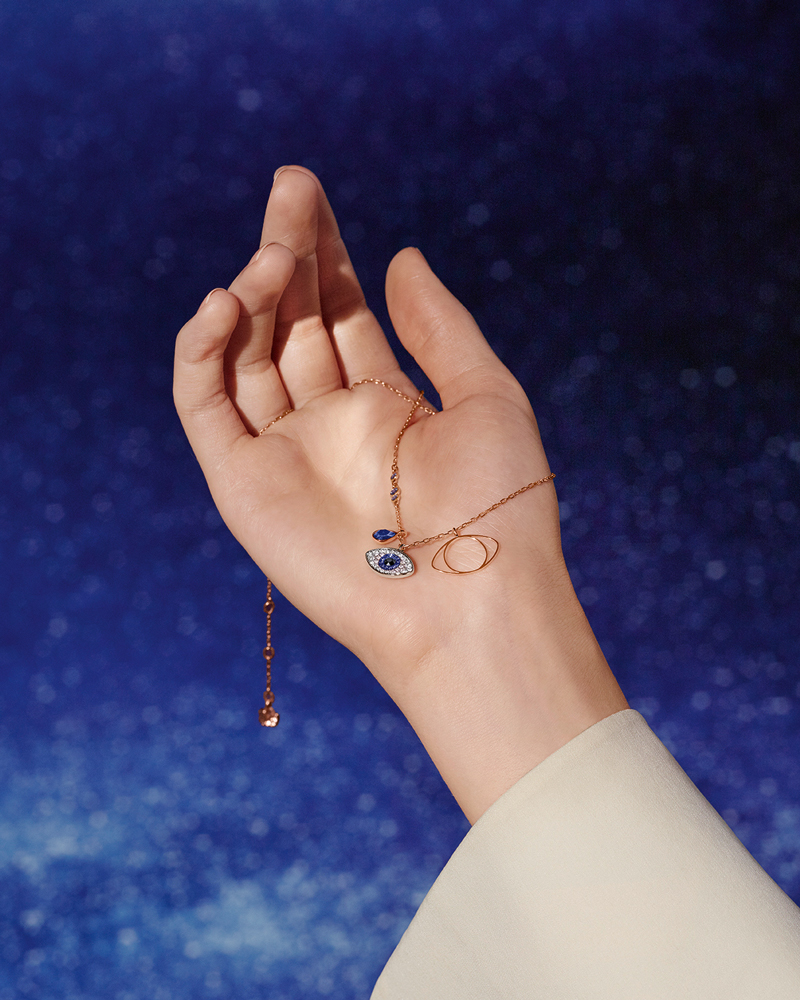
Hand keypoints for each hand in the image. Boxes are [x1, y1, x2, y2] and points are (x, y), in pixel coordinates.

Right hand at [174, 167, 626, 820]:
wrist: (471, 606)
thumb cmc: (498, 505)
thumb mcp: (486, 395)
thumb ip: (438, 327)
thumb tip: (401, 256)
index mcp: (385, 403)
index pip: (338, 314)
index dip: (325, 255)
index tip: (311, 194)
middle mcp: (330, 424)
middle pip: (289, 323)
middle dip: (285, 253)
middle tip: (289, 187)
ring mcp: (284, 453)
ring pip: (244, 356)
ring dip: (248, 296)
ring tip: (268, 255)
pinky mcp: (243, 485)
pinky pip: (205, 408)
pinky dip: (201, 354)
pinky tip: (223, 304)